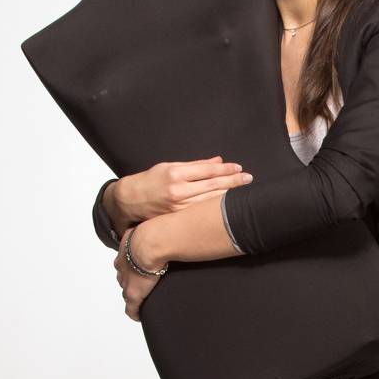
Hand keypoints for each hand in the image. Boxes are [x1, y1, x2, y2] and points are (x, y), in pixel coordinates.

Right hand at [112, 156, 252, 226]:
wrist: (131, 201)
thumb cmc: (150, 180)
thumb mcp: (170, 167)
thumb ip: (195, 165)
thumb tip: (217, 161)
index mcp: (176, 174)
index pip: (207, 170)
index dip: (225, 169)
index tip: (238, 167)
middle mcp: (178, 191)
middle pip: (213, 186)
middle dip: (233, 182)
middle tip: (248, 178)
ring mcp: (179, 207)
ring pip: (210, 200)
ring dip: (229, 195)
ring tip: (244, 190)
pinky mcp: (179, 217)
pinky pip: (202, 211)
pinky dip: (216, 206)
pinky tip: (227, 204)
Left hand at [114, 227, 163, 321]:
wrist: (151, 243)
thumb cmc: (154, 233)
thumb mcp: (153, 226)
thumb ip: (158, 227)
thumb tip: (172, 223)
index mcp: (125, 252)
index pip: (124, 262)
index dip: (131, 267)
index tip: (138, 269)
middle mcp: (123, 268)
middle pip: (124, 278)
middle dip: (130, 282)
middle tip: (142, 285)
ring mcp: (127, 282)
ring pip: (126, 292)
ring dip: (133, 297)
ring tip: (143, 300)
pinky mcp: (133, 295)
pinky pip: (131, 309)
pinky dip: (134, 313)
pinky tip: (139, 316)